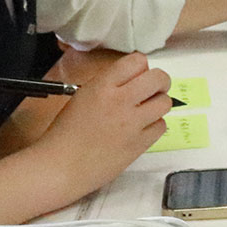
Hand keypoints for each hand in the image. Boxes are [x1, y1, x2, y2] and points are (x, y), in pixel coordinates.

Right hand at [37, 53, 171, 198]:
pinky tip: (141, 129)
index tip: (137, 76)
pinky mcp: (140, 144)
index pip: (137, 61)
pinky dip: (154, 125)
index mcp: (103, 86)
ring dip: (158, 104)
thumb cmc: (66, 132)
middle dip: (158, 82)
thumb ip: (109, 84)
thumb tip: (134, 78)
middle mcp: (121, 101)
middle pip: (158, 78)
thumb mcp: (83, 96)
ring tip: (145, 111)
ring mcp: (133, 123)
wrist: (62, 166)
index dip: (140, 67)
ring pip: (165, 102)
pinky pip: (161, 126)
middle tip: (151, 90)